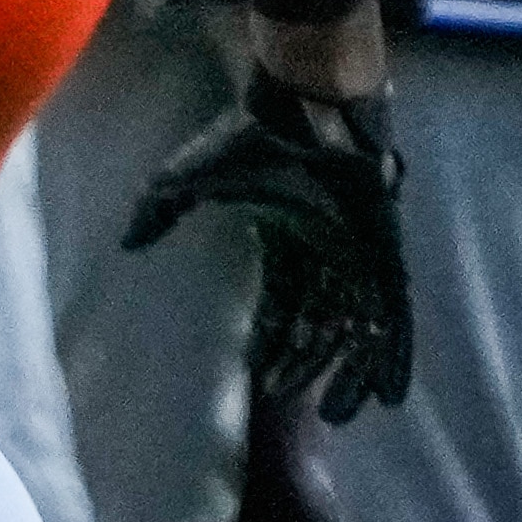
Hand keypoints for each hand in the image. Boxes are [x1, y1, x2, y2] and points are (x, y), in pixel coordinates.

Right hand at [127, 61, 413, 424]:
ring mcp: (361, 253)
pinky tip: (389, 393)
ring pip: (359, 329)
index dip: (273, 341)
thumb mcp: (183, 179)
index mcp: (288, 235)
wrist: (304, 106)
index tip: (260, 376)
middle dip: (308, 367)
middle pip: (322, 324)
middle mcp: (328, 249)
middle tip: (292, 405)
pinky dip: (393, 355)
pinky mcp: (386, 255)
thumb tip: (127, 244)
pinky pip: (394, 317)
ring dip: (353, 373)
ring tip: (343, 415)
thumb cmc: (247, 136)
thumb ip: (157, 212)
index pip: (283, 303)